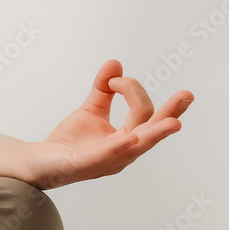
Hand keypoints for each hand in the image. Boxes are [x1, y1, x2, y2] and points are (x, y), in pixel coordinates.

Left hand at [16, 59, 193, 189]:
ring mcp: (107, 161)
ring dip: (154, 133)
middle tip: (187, 95)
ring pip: (137, 146)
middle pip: (150, 130)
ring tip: (172, 124)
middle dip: (170, 114)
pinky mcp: (85, 165)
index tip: (116, 79)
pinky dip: (118, 146)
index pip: (146, 116)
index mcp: (127, 139)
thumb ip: (103, 88)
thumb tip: (115, 63)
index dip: (137, 92)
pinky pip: (105, 156)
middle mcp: (123, 152)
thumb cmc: (70, 142)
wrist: (41, 162)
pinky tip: (130, 138)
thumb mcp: (91, 110)